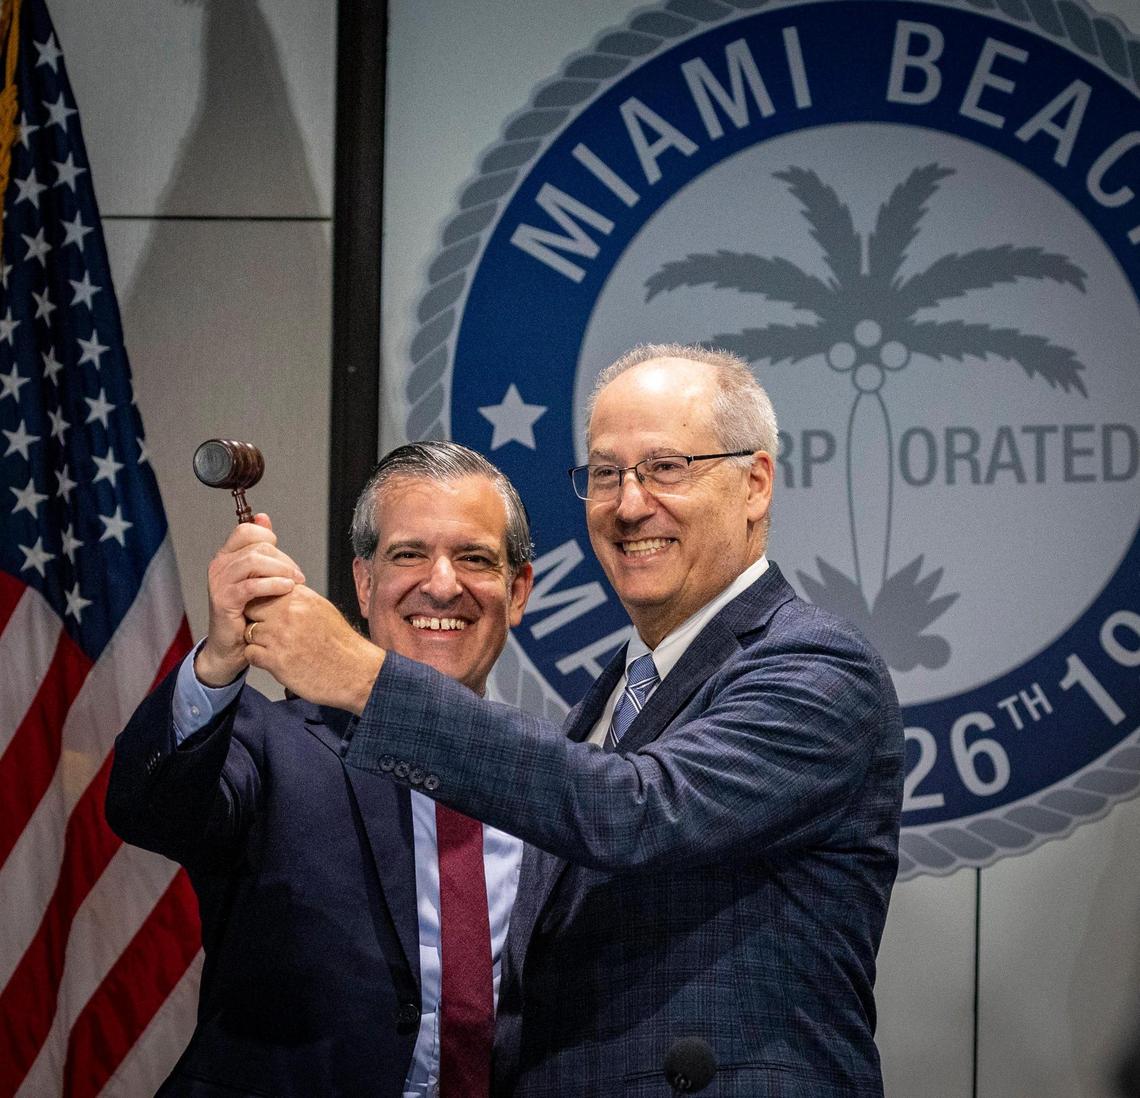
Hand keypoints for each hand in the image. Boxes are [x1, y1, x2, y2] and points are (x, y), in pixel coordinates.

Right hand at [195, 515, 305, 686]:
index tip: (285, 559)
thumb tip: (264, 517)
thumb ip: (261, 549)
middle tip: (298, 576)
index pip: (247, 530)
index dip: (269, 539)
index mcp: (227, 556)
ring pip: (254, 562)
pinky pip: (252, 585)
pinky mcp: (224, 600)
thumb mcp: (256, 577)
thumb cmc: (248, 612)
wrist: (231, 647)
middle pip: (256, 547)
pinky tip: (287, 590)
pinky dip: (273, 585)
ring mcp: (219, 582)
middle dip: (284, 560)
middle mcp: (220, 565)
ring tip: (295, 583)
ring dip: (281, 570)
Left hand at [243, 585, 385, 713]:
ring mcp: (280, 636)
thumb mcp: (323, 609)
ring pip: (248, 632)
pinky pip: (250, 653)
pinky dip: (258, 658)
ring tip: (275, 648)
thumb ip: (299, 600)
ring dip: (257, 641)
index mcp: (300, 597)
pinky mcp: (275, 660)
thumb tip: (281, 593)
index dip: (263, 603)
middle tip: (269, 632)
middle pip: (252, 609)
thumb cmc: (342, 644)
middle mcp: (288, 613)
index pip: (264, 589)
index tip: (268, 613)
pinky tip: (274, 660)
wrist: (356, 672)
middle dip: (256, 620)